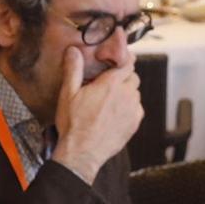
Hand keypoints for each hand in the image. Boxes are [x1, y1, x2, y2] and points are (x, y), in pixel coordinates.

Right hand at [50, 46, 142, 182]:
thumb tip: (73, 51)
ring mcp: (133, 109)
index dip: (124, 57)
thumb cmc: (74, 125)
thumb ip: (73, 70)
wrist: (83, 152)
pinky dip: (128, 107)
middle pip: (132, 76)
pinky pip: (136, 108)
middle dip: (122, 77)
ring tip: (108, 101)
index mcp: (110, 84)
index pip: (127, 62)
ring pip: (135, 93)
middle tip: (106, 84)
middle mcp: (126, 94)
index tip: (119, 55)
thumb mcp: (67, 94)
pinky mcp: (135, 122)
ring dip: (125, 92)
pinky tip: (113, 113)